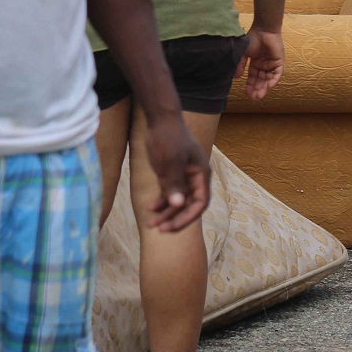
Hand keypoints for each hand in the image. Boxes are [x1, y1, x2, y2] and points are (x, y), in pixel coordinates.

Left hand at [142, 114, 210, 232]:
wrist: (161, 121)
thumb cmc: (169, 138)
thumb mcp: (171, 162)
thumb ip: (175, 184)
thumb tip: (178, 204)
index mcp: (201, 174)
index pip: (201, 202)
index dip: (188, 217)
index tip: (172, 227)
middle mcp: (195, 177)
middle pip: (189, 204)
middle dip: (175, 217)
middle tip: (159, 229)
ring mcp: (183, 176)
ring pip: (177, 201)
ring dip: (166, 212)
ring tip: (150, 222)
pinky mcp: (172, 174)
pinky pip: (169, 193)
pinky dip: (161, 202)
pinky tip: (150, 208)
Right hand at [240, 27, 283, 100]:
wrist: (262, 30)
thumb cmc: (252, 39)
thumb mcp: (243, 54)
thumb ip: (240, 65)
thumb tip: (236, 78)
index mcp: (255, 64)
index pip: (253, 78)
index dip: (250, 86)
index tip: (246, 94)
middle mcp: (264, 66)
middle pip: (261, 81)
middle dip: (257, 89)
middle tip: (254, 98)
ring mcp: (272, 64)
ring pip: (269, 79)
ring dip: (264, 87)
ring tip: (259, 95)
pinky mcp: (279, 61)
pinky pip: (278, 73)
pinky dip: (274, 80)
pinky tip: (268, 87)